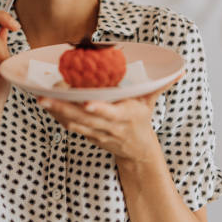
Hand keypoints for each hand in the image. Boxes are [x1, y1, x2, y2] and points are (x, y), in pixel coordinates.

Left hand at [37, 73, 183, 162]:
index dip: (99, 109)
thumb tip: (180, 70)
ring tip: (41, 99)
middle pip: (84, 118)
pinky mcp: (88, 134)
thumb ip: (160, 85)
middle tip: (46, 97)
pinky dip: (58, 117)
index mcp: (125, 116)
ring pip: (74, 122)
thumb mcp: (151, 102)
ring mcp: (96, 132)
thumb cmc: (141, 119)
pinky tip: (46, 106)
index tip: (87, 102)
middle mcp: (108, 126)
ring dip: (57, 112)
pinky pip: (70, 126)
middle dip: (64, 108)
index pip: (110, 113)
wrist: (137, 151)